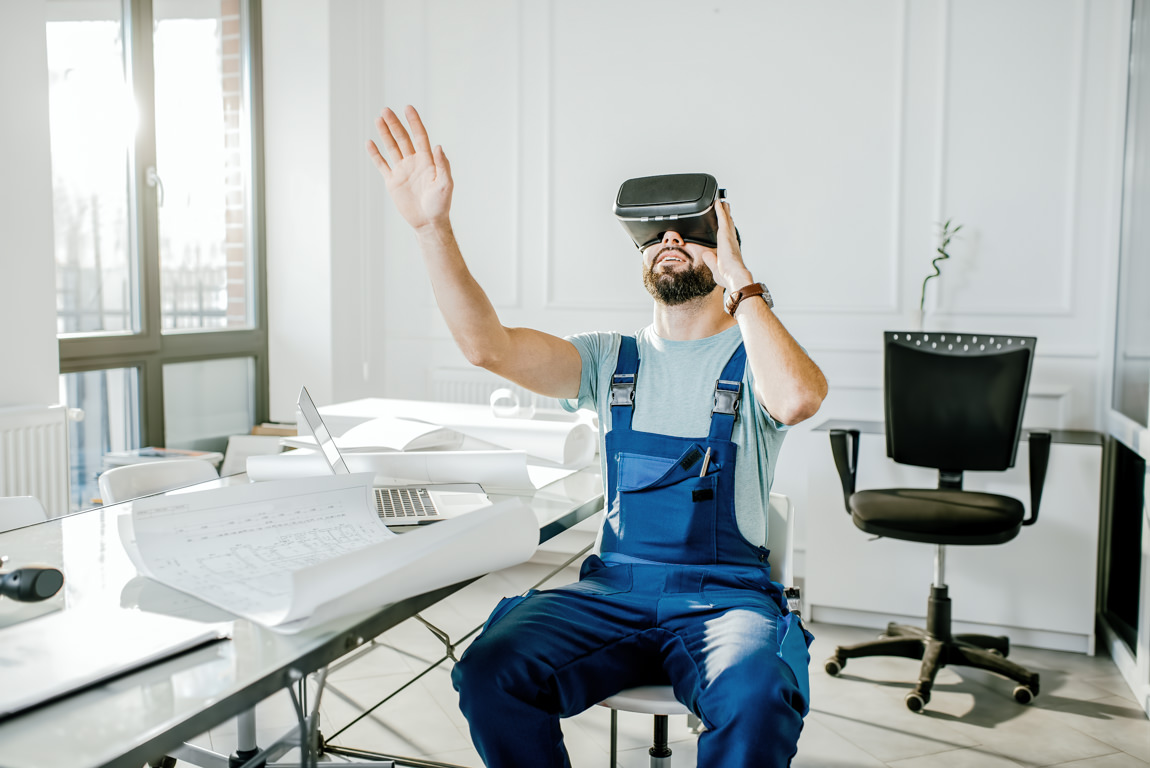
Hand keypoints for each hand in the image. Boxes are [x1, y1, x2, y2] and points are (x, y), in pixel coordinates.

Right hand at [366, 105, 452, 232]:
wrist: (428, 222)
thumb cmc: (440, 205)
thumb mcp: (445, 184)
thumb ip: (442, 165)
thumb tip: (438, 146)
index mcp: (427, 161)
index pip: (420, 136)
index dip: (414, 122)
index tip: (408, 108)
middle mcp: (414, 162)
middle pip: (402, 138)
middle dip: (394, 124)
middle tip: (385, 110)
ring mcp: (402, 171)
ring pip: (392, 147)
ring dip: (385, 133)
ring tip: (378, 118)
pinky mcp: (392, 181)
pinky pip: (382, 165)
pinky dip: (375, 154)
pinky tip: (370, 143)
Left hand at [701, 198, 754, 291]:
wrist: (734, 277)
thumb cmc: (728, 277)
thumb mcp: (715, 268)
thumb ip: (711, 260)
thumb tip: (706, 254)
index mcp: (729, 250)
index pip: (727, 236)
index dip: (727, 227)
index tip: (727, 221)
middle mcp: (731, 242)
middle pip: (728, 225)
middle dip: (727, 215)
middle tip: (726, 206)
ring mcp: (729, 237)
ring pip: (726, 220)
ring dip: (724, 210)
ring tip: (722, 202)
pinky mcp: (726, 234)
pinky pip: (722, 219)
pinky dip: (720, 210)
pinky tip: (718, 203)